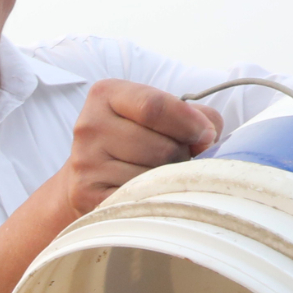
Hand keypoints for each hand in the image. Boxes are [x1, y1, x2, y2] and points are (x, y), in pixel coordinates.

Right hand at [47, 80, 224, 219]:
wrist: (90, 176)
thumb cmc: (137, 139)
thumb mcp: (160, 115)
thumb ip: (195, 115)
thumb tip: (207, 140)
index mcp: (106, 94)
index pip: (154, 106)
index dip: (190, 123)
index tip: (206, 136)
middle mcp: (90, 125)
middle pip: (159, 146)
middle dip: (181, 156)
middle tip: (176, 160)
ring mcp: (85, 162)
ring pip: (152, 176)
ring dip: (167, 179)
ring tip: (159, 175)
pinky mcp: (87, 194)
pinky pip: (139, 198)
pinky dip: (153, 197)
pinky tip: (148, 192)